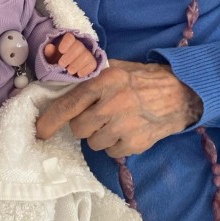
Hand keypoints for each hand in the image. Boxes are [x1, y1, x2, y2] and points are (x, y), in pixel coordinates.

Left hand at [36, 60, 202, 156]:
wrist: (180, 94)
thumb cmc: (143, 79)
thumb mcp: (117, 68)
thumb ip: (91, 76)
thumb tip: (63, 82)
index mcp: (104, 82)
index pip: (69, 104)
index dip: (50, 119)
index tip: (39, 131)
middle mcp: (112, 104)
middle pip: (78, 128)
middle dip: (83, 124)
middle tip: (97, 116)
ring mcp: (124, 126)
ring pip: (93, 143)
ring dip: (100, 135)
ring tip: (116, 122)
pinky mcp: (135, 143)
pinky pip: (111, 152)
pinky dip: (116, 144)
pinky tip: (128, 130)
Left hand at [43, 32, 96, 76]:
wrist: (66, 67)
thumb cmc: (57, 59)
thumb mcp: (51, 56)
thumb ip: (49, 52)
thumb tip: (49, 47)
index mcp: (68, 40)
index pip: (70, 37)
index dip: (66, 43)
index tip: (61, 50)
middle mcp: (79, 45)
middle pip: (79, 47)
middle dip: (70, 57)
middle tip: (62, 65)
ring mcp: (87, 53)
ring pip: (86, 56)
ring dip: (77, 65)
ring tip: (69, 71)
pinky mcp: (92, 62)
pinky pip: (93, 64)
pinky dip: (86, 70)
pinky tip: (79, 74)